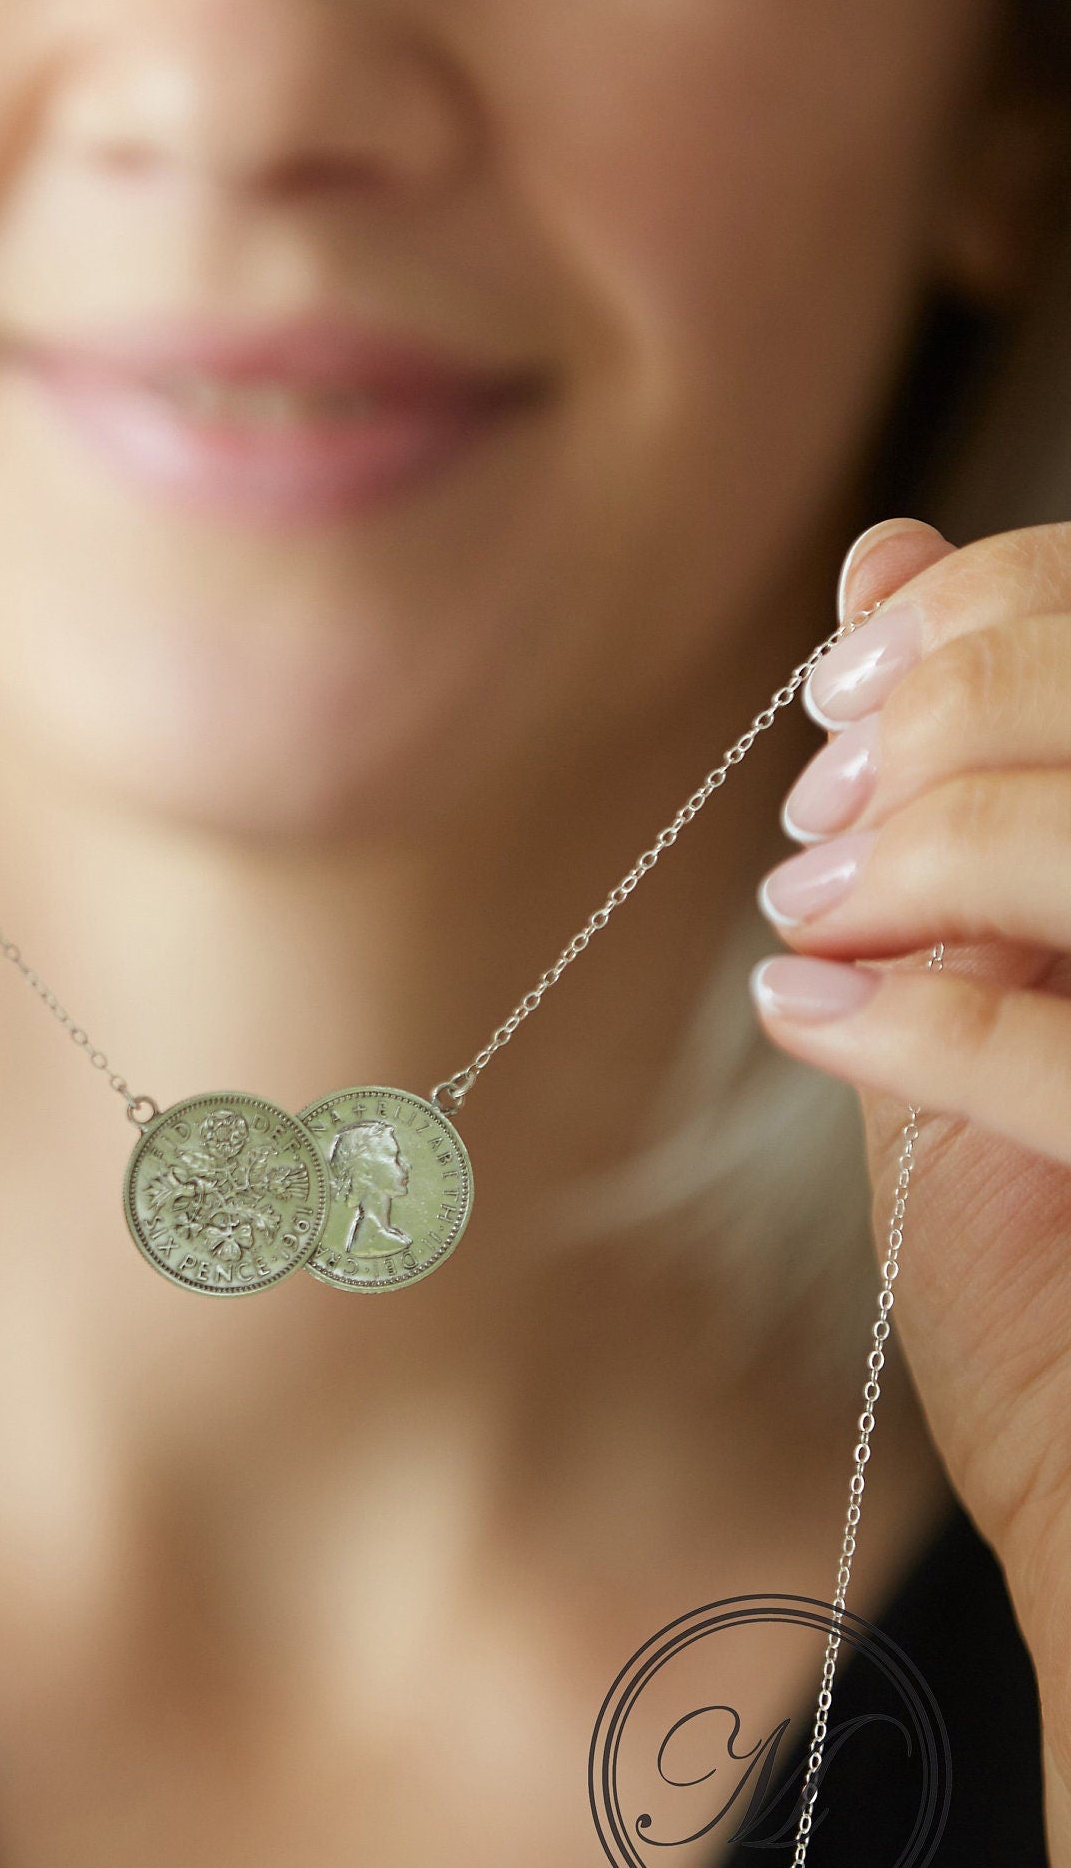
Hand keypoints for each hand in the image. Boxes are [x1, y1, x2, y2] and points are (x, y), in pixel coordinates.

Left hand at [751, 513, 1070, 1867]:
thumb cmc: (1060, 1309)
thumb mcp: (986, 1007)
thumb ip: (955, 790)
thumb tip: (889, 558)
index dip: (1001, 608)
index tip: (857, 679)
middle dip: (953, 709)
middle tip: (825, 809)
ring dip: (931, 842)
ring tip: (825, 916)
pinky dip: (929, 1007)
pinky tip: (821, 1016)